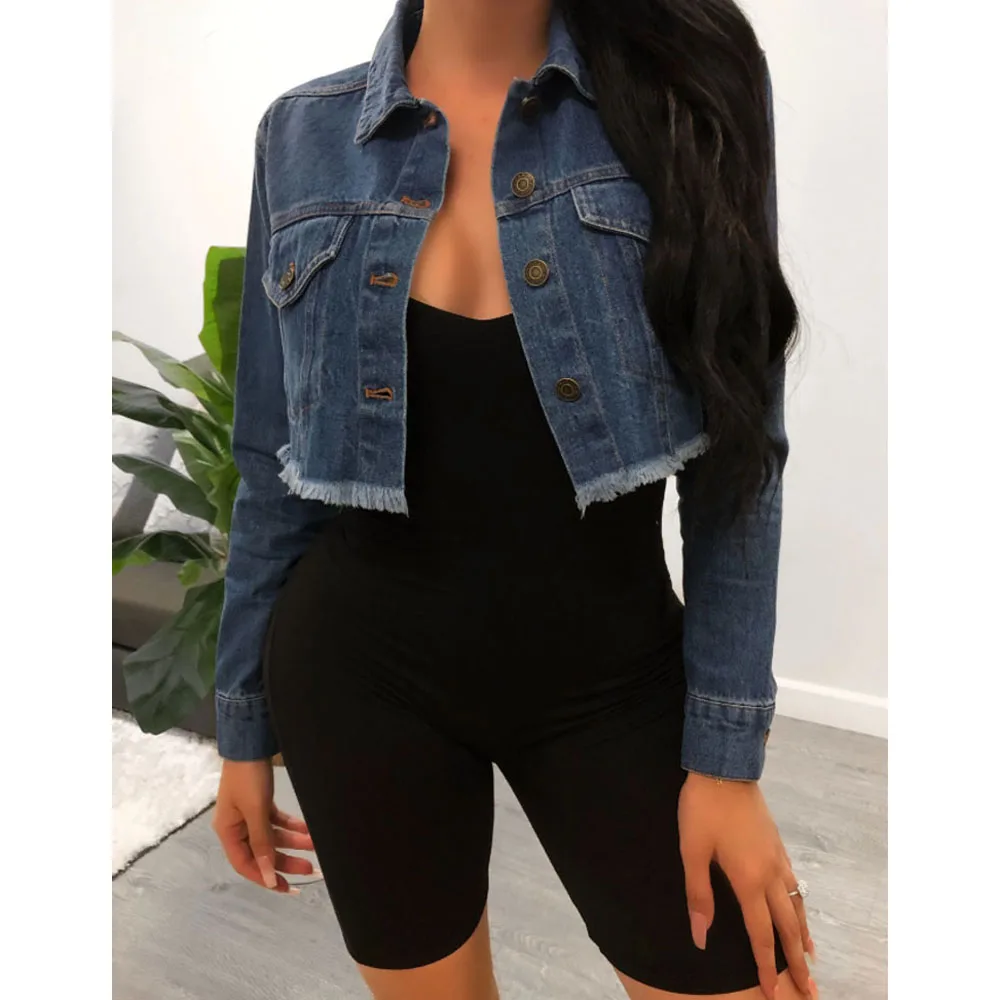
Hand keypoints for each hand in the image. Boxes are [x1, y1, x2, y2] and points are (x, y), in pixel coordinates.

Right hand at [212, 757, 315, 892]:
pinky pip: (276, 822)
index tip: (287, 888)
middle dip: (286, 861)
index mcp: (228, 832)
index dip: (266, 878)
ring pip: (273, 836)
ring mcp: (249, 814)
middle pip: (263, 852)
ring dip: (293, 842)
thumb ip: (262, 844)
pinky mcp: (260, 802)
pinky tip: (308, 830)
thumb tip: (267, 875)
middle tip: (310, 869)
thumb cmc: (248, 778)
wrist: (250, 743)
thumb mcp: (256, 812)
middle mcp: (237, 826)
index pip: (246, 865)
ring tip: (315, 845)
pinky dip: (291, 826)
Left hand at [678, 772, 816, 999]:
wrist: (725, 766)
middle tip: (810, 990)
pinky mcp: (776, 843)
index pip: (761, 934)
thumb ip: (699, 895)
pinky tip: (797, 907)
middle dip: (797, 961)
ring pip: (796, 904)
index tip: (774, 994)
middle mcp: (770, 873)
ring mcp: (777, 857)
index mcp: (749, 881)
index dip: (766, 966)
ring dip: (802, 933)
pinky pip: (794, 883)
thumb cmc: (703, 809)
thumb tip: (700, 936)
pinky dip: (799, 905)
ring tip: (810, 956)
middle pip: (788, 926)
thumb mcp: (692, 851)